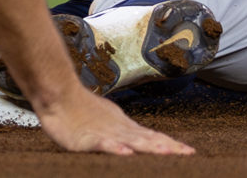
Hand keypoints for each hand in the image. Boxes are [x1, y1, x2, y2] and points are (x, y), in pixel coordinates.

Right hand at [34, 90, 193, 155]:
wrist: (57, 92)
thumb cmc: (79, 107)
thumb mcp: (106, 121)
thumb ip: (123, 132)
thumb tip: (137, 143)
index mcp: (124, 127)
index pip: (152, 137)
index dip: (169, 144)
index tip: (189, 151)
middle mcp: (118, 130)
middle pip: (147, 140)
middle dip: (167, 147)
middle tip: (187, 154)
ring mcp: (103, 133)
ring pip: (130, 142)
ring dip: (149, 147)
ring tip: (167, 152)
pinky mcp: (85, 139)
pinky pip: (101, 144)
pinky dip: (114, 148)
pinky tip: (125, 154)